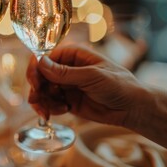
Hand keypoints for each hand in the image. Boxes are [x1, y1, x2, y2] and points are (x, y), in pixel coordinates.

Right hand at [27, 44, 146, 125]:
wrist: (132, 108)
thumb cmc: (118, 84)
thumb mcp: (91, 77)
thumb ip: (65, 73)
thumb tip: (40, 62)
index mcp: (74, 55)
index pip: (46, 57)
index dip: (36, 68)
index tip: (34, 81)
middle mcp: (67, 69)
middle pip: (41, 75)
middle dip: (36, 88)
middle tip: (36, 99)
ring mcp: (66, 86)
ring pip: (43, 91)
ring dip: (42, 101)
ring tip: (48, 111)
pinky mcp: (67, 101)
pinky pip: (50, 103)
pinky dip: (50, 108)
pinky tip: (62, 111)